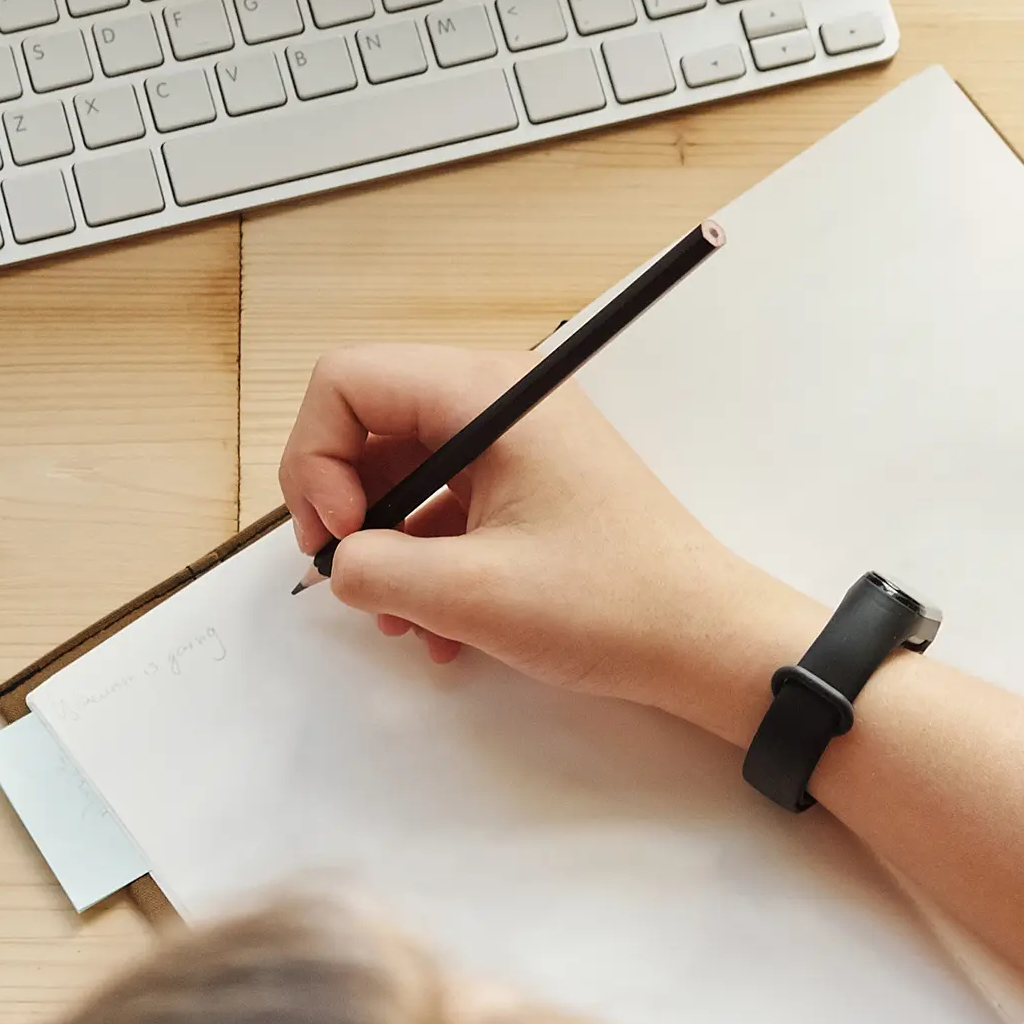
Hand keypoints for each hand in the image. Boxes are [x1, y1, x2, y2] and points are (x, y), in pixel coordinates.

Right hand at [278, 342, 790, 727]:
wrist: (706, 642)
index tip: (341, 537)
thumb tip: (337, 564)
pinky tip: (439, 629)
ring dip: (383, 546)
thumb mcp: (470, 596)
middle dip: (344, 505)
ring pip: (401, 472)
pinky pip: (441, 505)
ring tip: (402, 620)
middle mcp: (497, 400)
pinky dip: (423, 561)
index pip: (346, 381)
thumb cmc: (611, 605)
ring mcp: (515, 443)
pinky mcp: (527, 485)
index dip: (316, 458)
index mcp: (486, 393)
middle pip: (368, 423)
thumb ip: (375, 570)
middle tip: (351, 577)